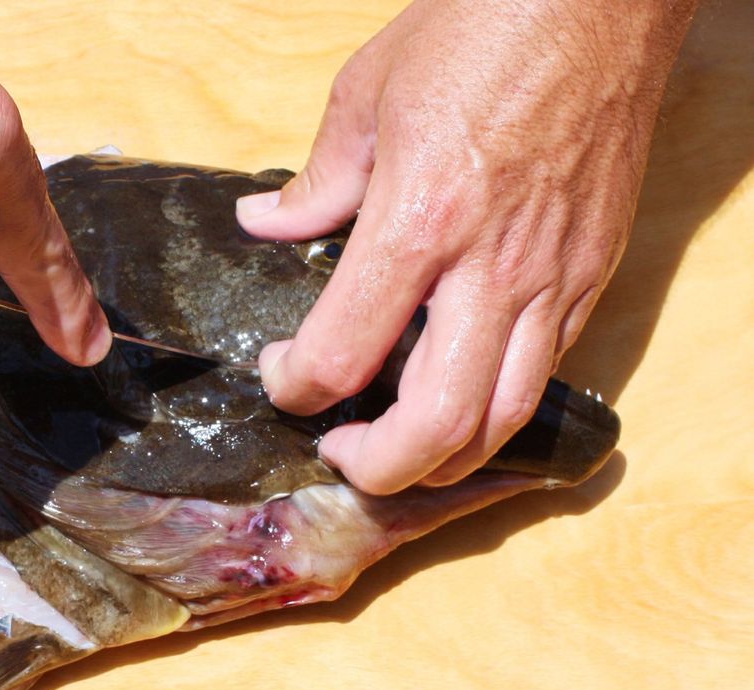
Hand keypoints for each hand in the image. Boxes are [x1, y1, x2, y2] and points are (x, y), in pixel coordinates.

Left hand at [237, 0, 694, 493]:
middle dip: (374, 466)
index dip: (296, 385)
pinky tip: (456, 388)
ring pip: (501, 422)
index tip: (282, 374)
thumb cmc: (482, 31)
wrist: (599, 2)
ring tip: (396, 445)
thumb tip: (267, 225)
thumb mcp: (367, 94)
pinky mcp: (590, 278)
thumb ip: (316, 182)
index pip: (343, 352)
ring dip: (439, 460)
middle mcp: (491, 269)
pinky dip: (490, 408)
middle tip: (339, 449)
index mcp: (420, 219)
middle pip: (436, 427)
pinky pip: (543, 375)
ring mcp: (552, 282)